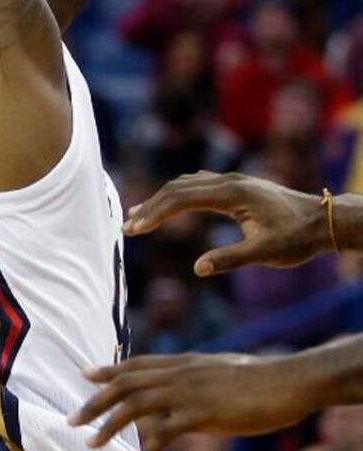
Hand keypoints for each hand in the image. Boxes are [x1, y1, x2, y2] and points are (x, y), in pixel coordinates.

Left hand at [69, 354, 312, 450]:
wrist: (288, 382)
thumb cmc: (259, 379)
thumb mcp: (218, 370)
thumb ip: (194, 376)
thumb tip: (183, 384)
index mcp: (182, 363)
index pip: (136, 364)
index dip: (108, 370)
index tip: (86, 376)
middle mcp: (178, 374)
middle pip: (124, 385)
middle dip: (95, 403)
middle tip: (72, 420)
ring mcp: (187, 393)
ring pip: (134, 407)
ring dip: (109, 427)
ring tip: (92, 445)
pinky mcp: (201, 415)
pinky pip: (164, 435)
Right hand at [123, 171, 327, 275]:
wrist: (324, 221)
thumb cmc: (296, 239)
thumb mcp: (264, 253)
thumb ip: (230, 259)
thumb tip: (198, 269)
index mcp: (232, 194)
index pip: (181, 198)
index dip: (154, 214)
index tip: (133, 230)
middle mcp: (230, 181)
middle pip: (178, 187)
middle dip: (150, 207)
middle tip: (126, 227)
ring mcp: (233, 181)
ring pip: (186, 184)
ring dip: (160, 199)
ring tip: (138, 216)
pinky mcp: (237, 187)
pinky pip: (198, 184)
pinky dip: (177, 195)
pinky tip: (169, 205)